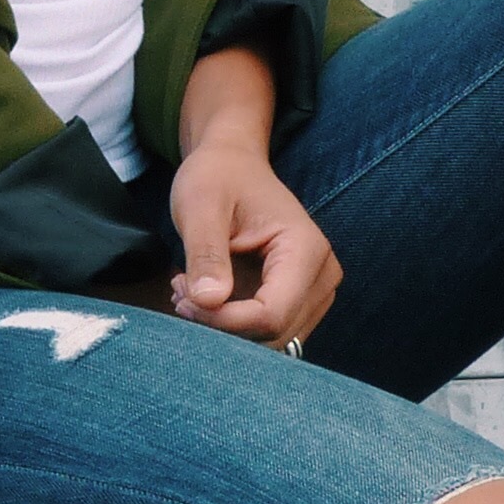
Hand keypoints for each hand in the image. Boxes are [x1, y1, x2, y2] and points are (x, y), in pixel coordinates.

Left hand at [165, 139, 339, 352]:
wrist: (232, 164)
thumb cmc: (217, 177)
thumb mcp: (201, 206)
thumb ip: (206, 254)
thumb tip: (208, 301)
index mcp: (306, 249)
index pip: (272, 314)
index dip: (225, 321)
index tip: (185, 299)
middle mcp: (322, 276)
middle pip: (273, 333)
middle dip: (221, 325)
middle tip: (181, 291)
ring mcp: (313, 292)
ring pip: (269, 339)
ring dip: (224, 327)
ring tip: (189, 289)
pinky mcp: (297, 301)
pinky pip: (265, 331)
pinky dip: (230, 324)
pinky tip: (203, 295)